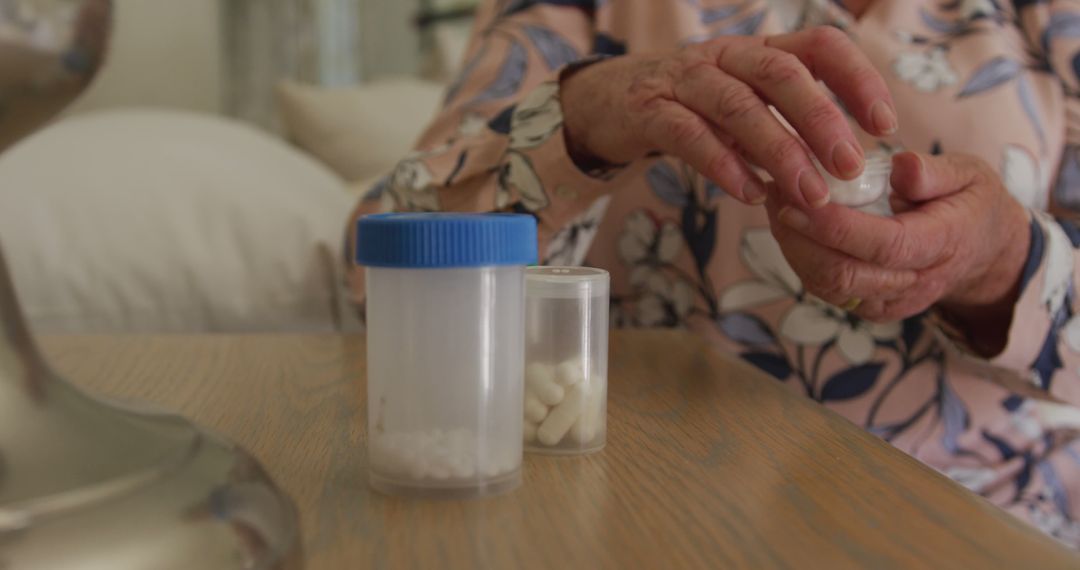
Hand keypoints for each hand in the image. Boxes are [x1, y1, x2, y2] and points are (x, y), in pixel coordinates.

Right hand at [560, 26, 898, 208]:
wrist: (608, 103)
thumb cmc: (690, 108)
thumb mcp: (743, 105)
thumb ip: (786, 126)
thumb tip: (844, 169)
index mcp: (758, 50)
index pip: (819, 46)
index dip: (857, 79)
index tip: (885, 126)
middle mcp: (725, 56)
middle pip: (781, 73)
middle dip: (822, 119)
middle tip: (851, 168)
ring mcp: (684, 80)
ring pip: (738, 105)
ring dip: (780, 152)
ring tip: (809, 195)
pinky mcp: (650, 111)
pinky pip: (690, 135)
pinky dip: (724, 165)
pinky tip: (750, 195)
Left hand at [764, 152, 1029, 341]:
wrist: (982, 252)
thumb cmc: (969, 203)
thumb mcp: (969, 174)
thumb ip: (935, 172)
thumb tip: (900, 168)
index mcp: (941, 245)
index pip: (882, 245)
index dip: (834, 227)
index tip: (797, 199)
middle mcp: (913, 282)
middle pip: (844, 274)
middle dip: (800, 236)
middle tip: (776, 191)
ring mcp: (889, 300)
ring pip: (827, 286)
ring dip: (792, 247)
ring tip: (776, 202)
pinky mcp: (870, 306)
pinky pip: (826, 289)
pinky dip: (800, 257)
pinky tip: (789, 224)